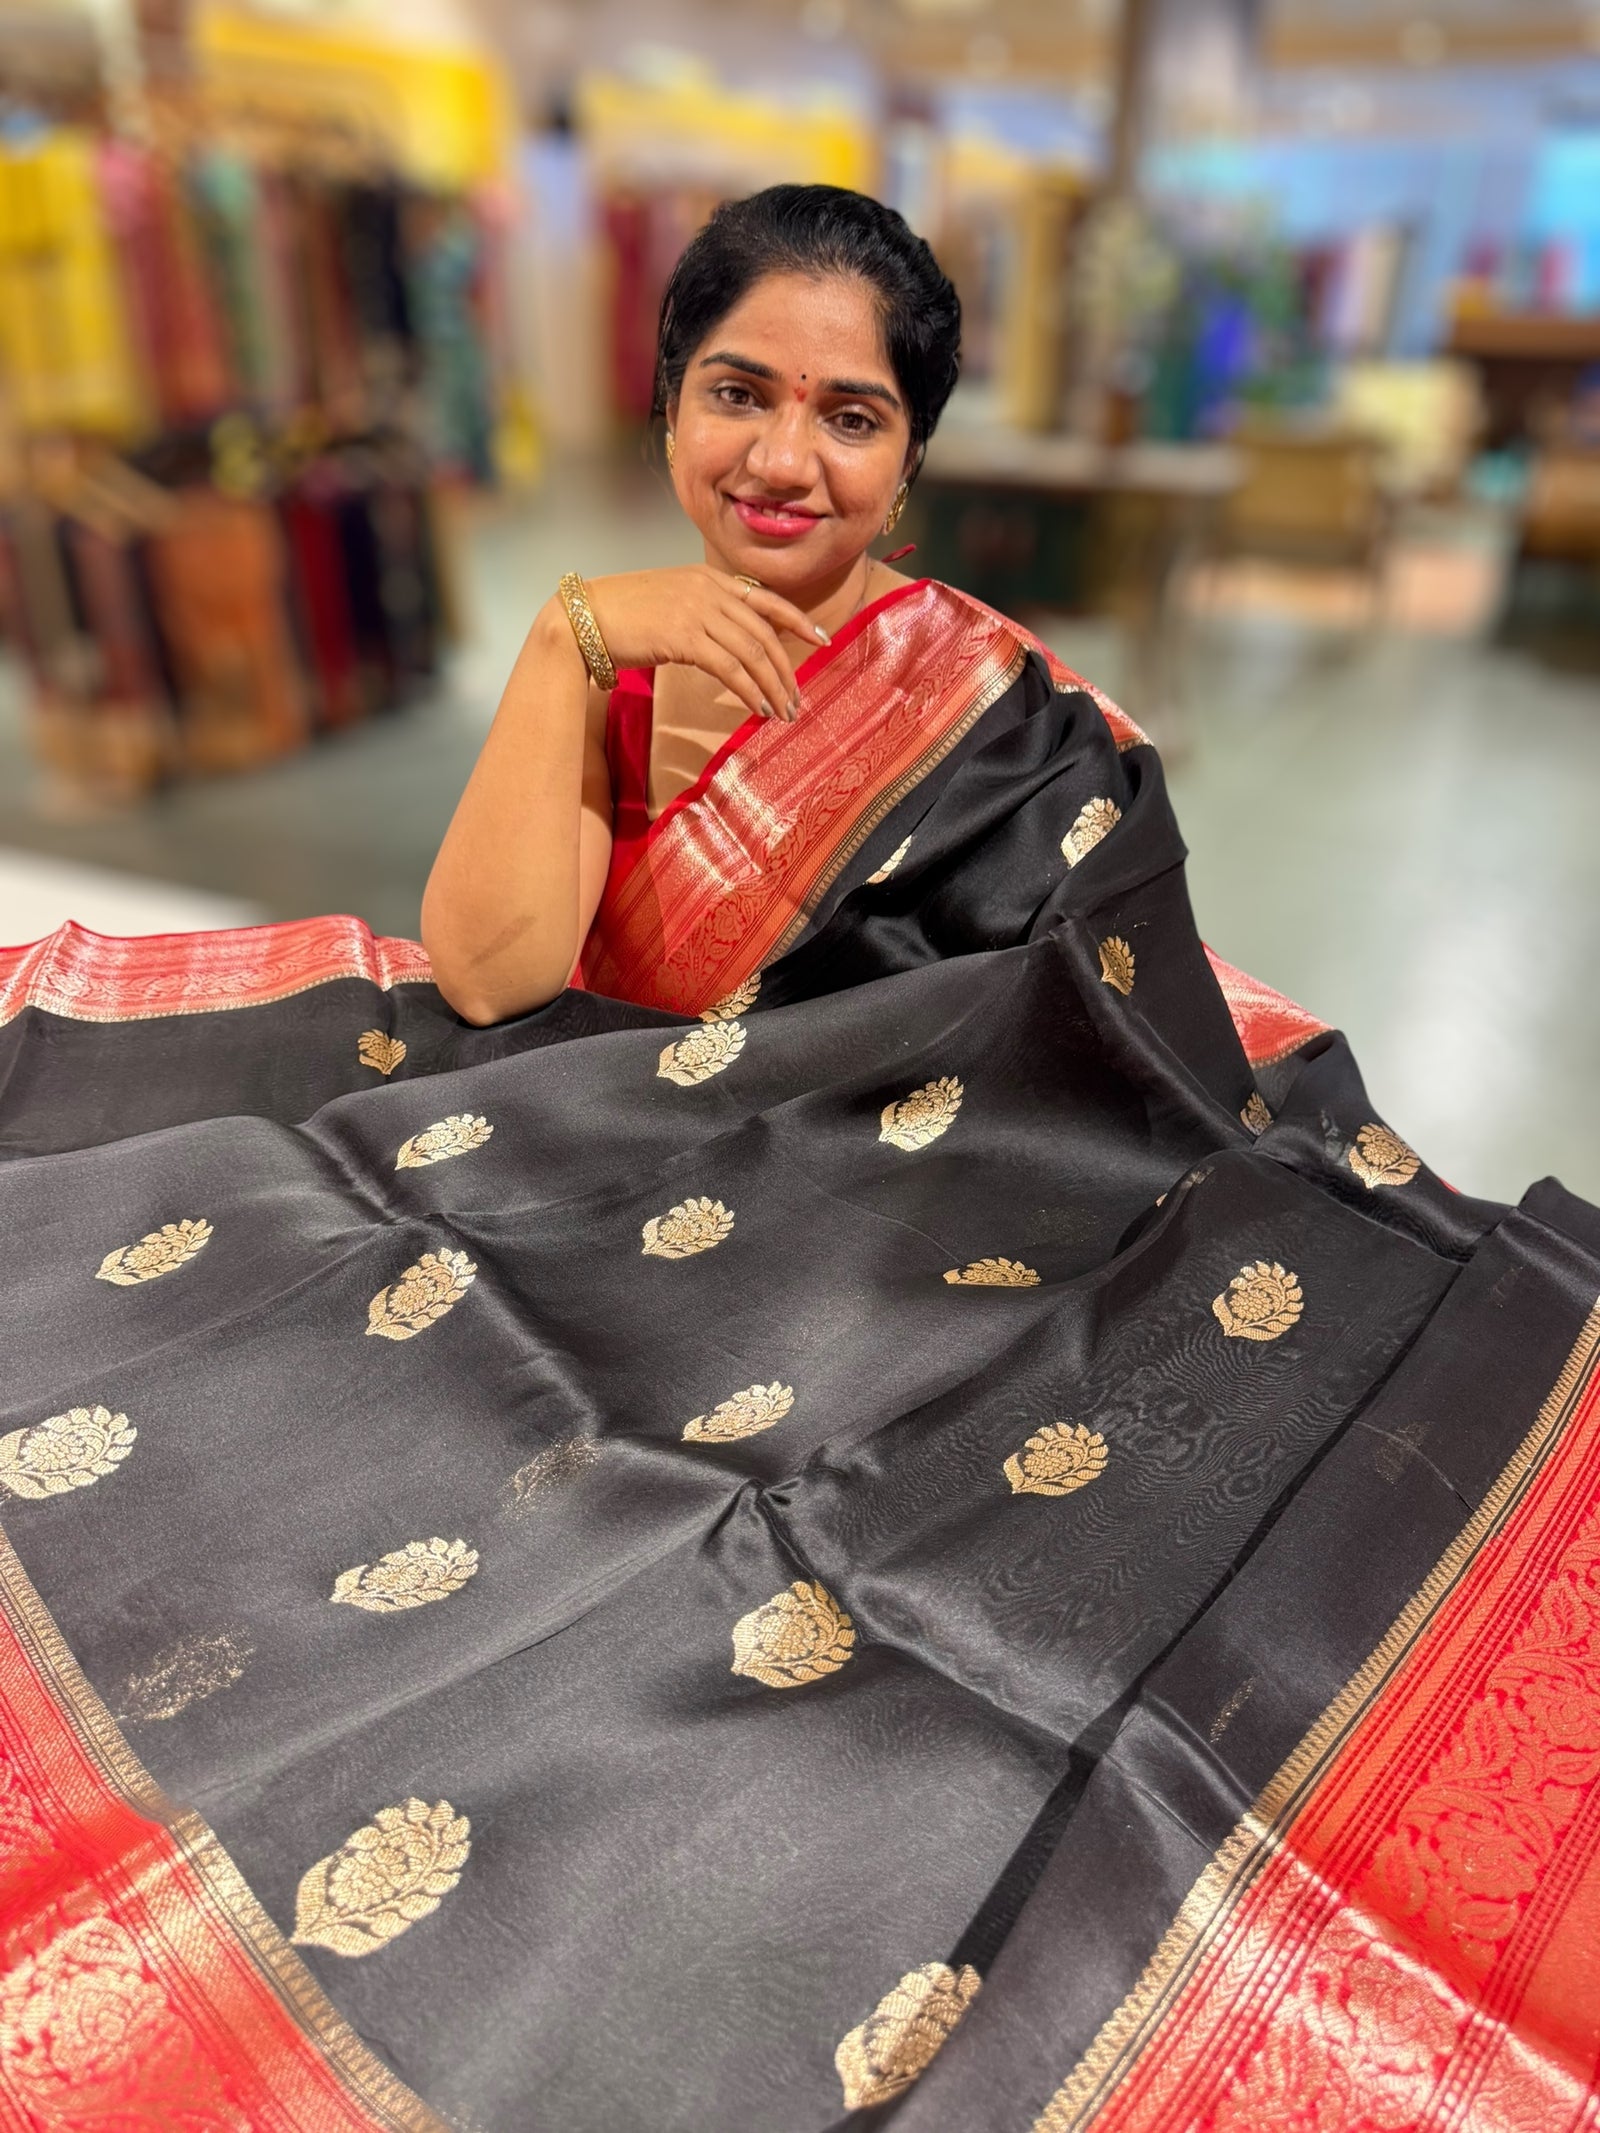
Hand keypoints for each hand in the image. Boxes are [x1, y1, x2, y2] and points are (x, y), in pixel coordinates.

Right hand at [584, 567, 828, 721]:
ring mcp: (696, 610)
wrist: (580, 620)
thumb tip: (730, 643)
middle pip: (765, 632)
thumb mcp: (670, 604)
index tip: (821, 640)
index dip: (798, 620)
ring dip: (772, 687)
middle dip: (786, 670)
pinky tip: (757, 708)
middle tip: (797, 700)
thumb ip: (703, 614)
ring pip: (752, 652)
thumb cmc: (621, 617)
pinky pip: (730, 667)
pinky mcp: (683, 636)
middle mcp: (708, 589)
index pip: (767, 598)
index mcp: (708, 578)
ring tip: (783, 712)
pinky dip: (748, 690)